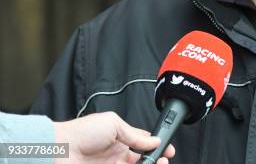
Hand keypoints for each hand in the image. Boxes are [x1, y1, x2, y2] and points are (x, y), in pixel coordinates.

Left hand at [53, 112, 174, 163]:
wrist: (60, 149)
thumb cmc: (82, 131)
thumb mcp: (113, 124)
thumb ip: (135, 135)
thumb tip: (154, 140)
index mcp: (120, 138)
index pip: (143, 142)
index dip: (157, 145)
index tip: (168, 150)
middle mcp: (117, 154)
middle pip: (142, 160)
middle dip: (155, 160)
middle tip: (162, 160)